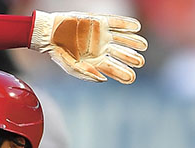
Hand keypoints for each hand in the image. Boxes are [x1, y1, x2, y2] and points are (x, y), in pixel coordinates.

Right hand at [30, 10, 147, 83]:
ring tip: (143, 46)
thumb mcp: (71, 66)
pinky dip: (127, 24)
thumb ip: (86, 74)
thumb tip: (103, 79)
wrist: (51, 33)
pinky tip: (136, 28)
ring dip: (133, 42)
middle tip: (140, 62)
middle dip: (131, 58)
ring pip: (123, 38)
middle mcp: (102, 48)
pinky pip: (117, 22)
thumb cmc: (59, 52)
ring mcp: (102, 35)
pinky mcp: (100, 21)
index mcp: (96, 61)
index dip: (123, 73)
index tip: (132, 77)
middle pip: (121, 54)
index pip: (114, 69)